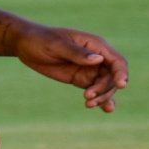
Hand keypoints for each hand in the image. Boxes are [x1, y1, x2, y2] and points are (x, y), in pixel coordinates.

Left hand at [14, 24, 129, 111]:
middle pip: (113, 76)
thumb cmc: (41, 39)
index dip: (121, 73)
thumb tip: (98, 60)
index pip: (117, 60)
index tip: (121, 85)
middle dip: (105, 89)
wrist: (26, 45)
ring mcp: (90, 69)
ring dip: (102, 96)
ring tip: (87, 104)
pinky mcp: (82, 79)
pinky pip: (96, 90)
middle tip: (87, 97)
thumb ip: (77, 54)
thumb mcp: (57, 46)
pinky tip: (106, 109)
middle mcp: (97, 57)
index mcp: (95, 45)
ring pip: (106, 86)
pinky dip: (102, 100)